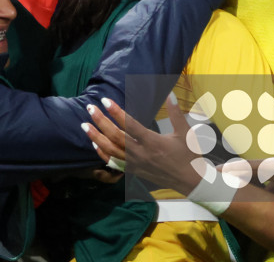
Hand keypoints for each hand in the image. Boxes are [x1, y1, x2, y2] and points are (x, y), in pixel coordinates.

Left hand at [83, 95, 201, 195]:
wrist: (189, 180)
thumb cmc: (188, 154)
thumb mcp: (185, 132)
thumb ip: (176, 112)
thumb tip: (170, 94)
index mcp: (153, 142)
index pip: (130, 124)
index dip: (116, 112)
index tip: (105, 101)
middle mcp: (141, 153)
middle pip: (115, 136)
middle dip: (101, 121)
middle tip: (90, 108)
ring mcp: (136, 163)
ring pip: (111, 150)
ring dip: (96, 137)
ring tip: (85, 125)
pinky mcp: (134, 171)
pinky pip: (114, 162)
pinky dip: (102, 153)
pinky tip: (95, 144)